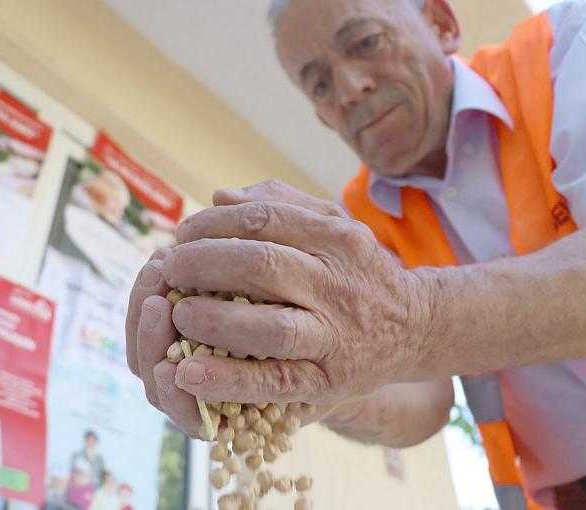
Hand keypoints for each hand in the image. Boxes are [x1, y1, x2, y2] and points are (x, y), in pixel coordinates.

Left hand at [125, 181, 378, 436]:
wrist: (416, 326)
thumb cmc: (359, 272)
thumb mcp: (335, 227)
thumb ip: (284, 205)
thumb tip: (220, 196)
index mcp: (337, 239)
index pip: (265, 219)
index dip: (213, 224)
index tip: (182, 234)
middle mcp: (338, 284)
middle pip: (262, 266)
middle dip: (203, 264)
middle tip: (169, 269)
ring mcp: (334, 336)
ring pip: (268, 326)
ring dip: (212, 320)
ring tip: (176, 314)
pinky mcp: (327, 381)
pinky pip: (274, 382)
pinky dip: (227, 379)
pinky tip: (187, 373)